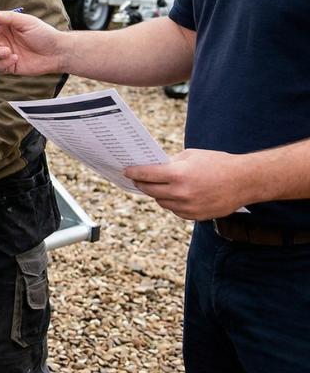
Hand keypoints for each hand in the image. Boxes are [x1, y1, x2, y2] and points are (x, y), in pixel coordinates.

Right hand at [0, 9, 65, 75]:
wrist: (56, 53)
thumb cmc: (43, 34)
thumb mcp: (26, 22)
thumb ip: (8, 17)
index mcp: (4, 25)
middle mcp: (2, 37)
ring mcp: (4, 51)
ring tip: (8, 52)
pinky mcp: (8, 64)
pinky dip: (4, 62)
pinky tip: (16, 59)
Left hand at [125, 149, 250, 219]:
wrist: (246, 180)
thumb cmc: (218, 163)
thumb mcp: (191, 155)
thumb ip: (171, 163)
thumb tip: (153, 168)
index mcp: (178, 174)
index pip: (147, 175)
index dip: (134, 173)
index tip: (126, 171)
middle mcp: (181, 193)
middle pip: (150, 191)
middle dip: (141, 184)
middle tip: (136, 180)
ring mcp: (189, 207)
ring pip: (162, 202)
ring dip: (157, 195)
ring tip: (155, 187)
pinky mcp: (196, 216)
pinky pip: (175, 210)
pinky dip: (172, 203)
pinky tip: (174, 195)